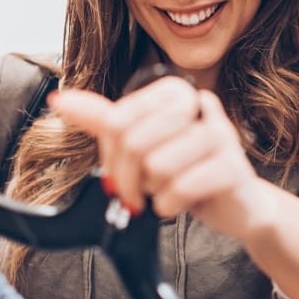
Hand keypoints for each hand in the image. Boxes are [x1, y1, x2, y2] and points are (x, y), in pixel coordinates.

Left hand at [50, 76, 271, 239]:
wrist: (238, 204)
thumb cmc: (189, 172)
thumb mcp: (145, 145)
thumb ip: (106, 122)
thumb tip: (60, 99)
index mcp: (176, 93)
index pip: (118, 120)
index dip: (109, 155)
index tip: (117, 174)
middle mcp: (200, 106)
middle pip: (134, 142)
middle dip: (128, 179)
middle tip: (135, 195)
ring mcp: (220, 135)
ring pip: (157, 166)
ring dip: (153, 193)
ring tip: (166, 194)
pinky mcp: (233, 167)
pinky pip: (180, 187)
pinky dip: (170, 205)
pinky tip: (178, 205)